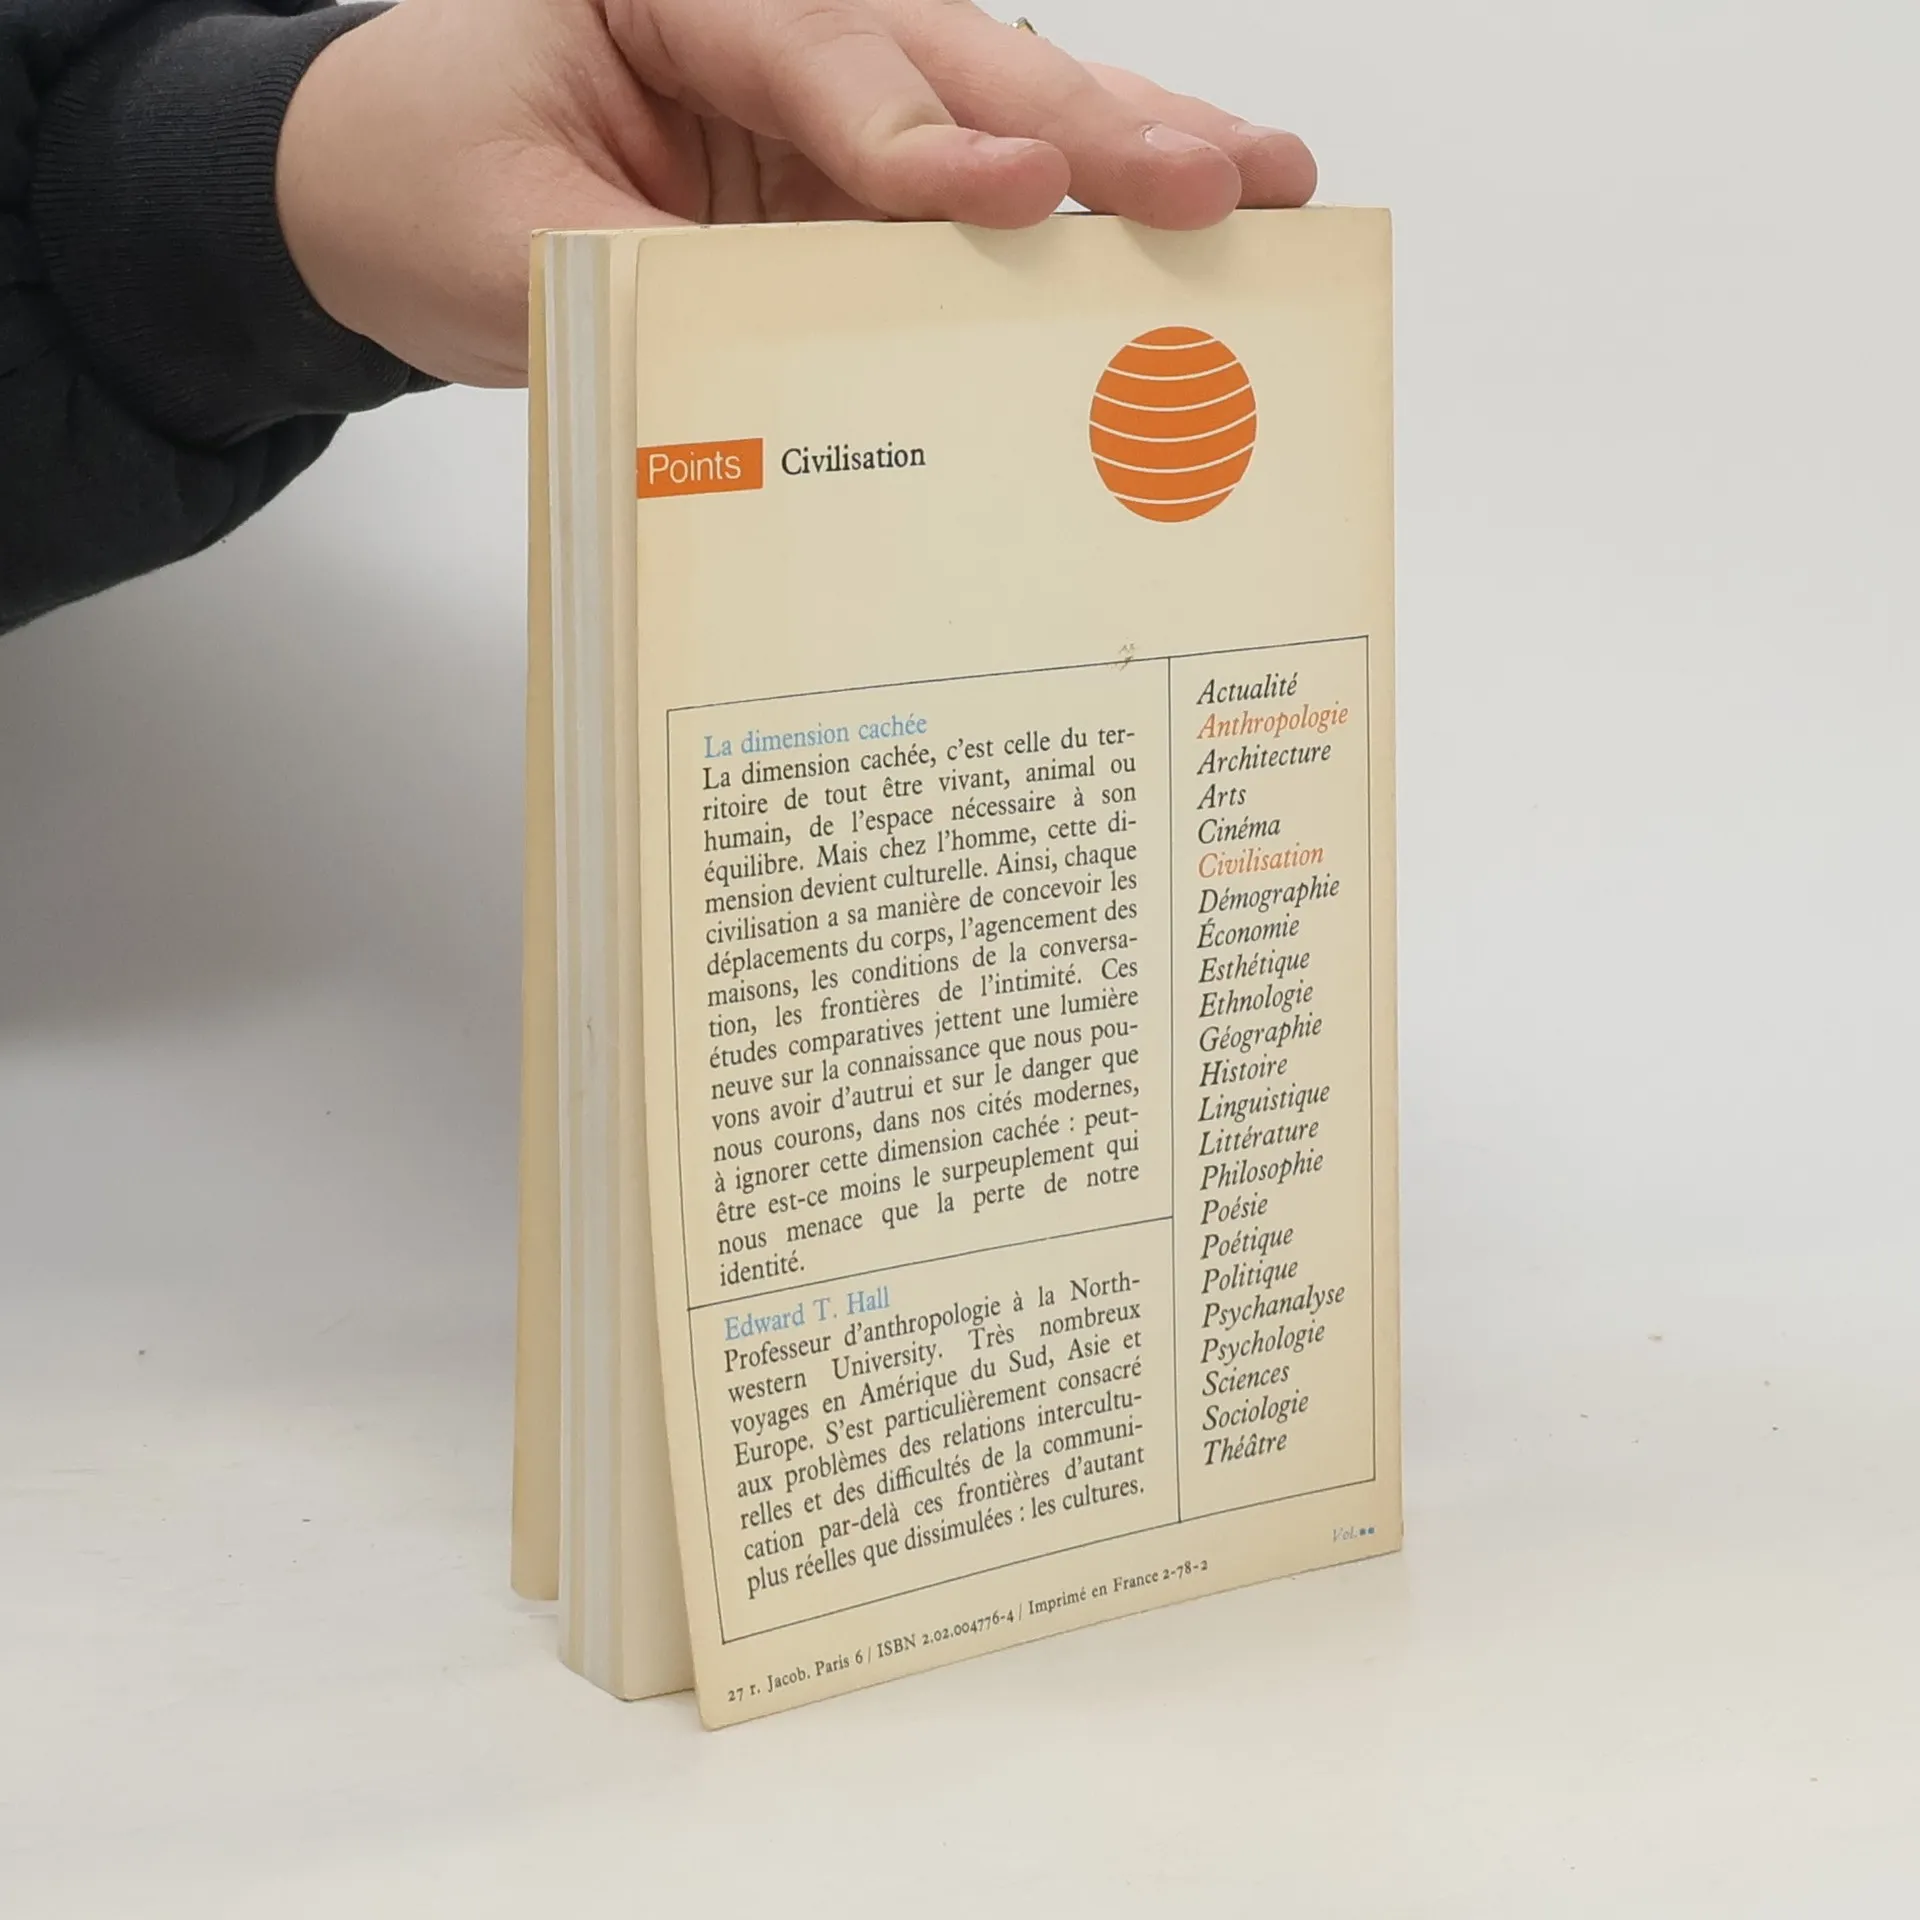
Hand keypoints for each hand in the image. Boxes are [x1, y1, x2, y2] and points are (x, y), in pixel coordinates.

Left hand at [278, 0, 1316, 386]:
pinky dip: (1087, 208)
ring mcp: (830, 89)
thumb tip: (812, 370)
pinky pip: (984, 176)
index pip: (820, 58)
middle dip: (1095, 127)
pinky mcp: (854, 168)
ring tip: (1262, 183)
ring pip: (1003, 98)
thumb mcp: (507, 244)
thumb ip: (657, 284)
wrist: (383, 183)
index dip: (924, 138)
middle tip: (1219, 178)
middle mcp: (778, 17)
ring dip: (1133, 147)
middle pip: (957, 57)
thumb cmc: (422, 175)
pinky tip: (1189, 223)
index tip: (1024, 193)